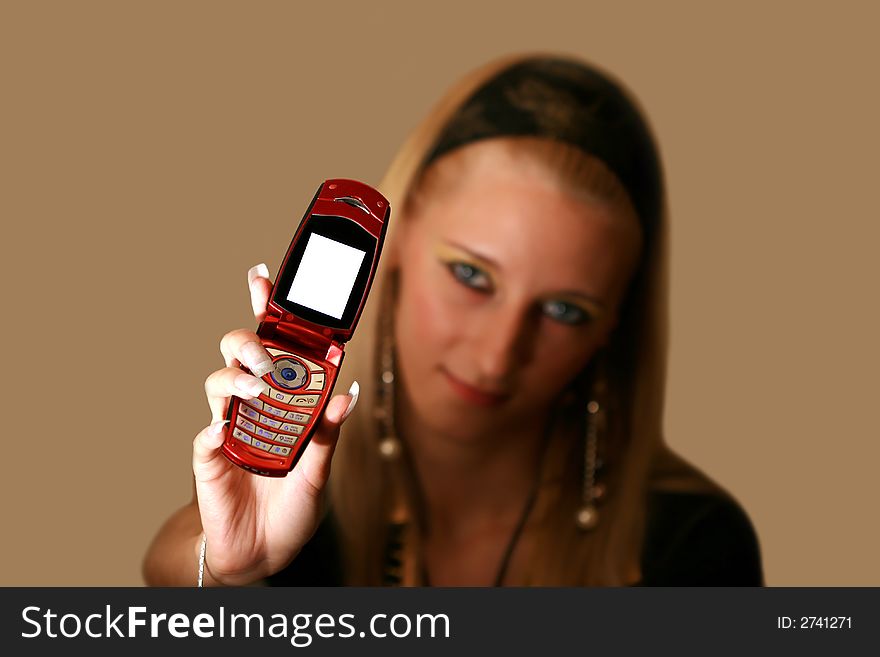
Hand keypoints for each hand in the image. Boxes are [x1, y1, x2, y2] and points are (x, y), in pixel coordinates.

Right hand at [191, 264, 356, 584]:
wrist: (264, 552)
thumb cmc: (293, 506)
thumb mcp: (320, 471)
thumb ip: (327, 435)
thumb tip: (348, 395)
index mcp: (283, 400)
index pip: (273, 346)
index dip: (265, 310)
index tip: (263, 275)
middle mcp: (253, 405)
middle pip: (239, 352)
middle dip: (250, 341)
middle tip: (270, 357)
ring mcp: (228, 429)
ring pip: (219, 382)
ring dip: (237, 380)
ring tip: (258, 391)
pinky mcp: (209, 460)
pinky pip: (204, 438)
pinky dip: (213, 433)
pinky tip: (223, 436)